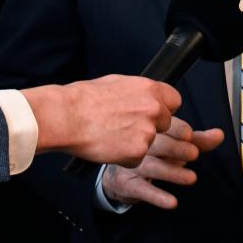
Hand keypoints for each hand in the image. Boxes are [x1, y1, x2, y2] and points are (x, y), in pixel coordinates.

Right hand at [23, 75, 181, 166]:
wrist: (67, 116)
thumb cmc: (85, 99)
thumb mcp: (117, 83)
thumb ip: (139, 91)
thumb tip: (149, 95)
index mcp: (150, 89)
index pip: (175, 101)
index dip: (163, 109)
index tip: (153, 114)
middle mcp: (154, 109)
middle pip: (165, 124)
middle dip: (150, 128)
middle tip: (126, 127)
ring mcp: (147, 132)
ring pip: (151, 142)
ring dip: (136, 143)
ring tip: (112, 134)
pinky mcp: (138, 152)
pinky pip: (137, 159)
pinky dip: (125, 157)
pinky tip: (109, 146)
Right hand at [101, 115, 223, 209]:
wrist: (116, 173)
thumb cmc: (152, 155)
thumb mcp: (175, 144)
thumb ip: (197, 141)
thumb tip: (220, 134)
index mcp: (152, 131)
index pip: (165, 127)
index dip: (178, 130)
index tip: (190, 134)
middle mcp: (141, 145)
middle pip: (158, 145)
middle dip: (176, 149)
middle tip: (193, 154)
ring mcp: (133, 165)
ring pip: (152, 167)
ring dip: (172, 173)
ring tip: (191, 178)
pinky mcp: (128, 184)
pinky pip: (143, 190)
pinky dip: (158, 196)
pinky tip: (172, 202)